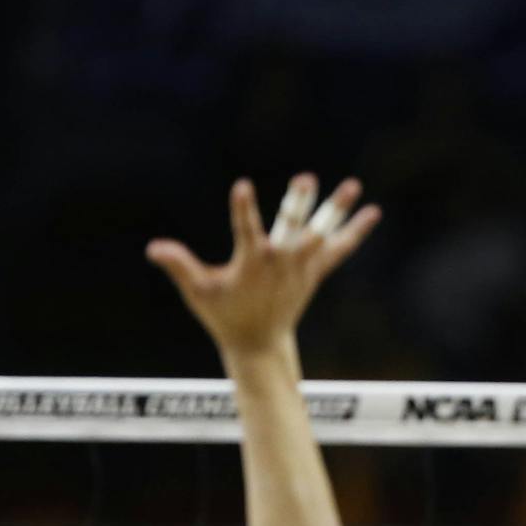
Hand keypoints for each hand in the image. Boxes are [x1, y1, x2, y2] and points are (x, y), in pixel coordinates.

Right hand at [147, 174, 379, 361]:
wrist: (259, 346)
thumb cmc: (225, 317)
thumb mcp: (198, 293)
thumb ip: (179, 266)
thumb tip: (153, 248)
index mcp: (252, 263)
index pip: (245, 229)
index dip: (242, 208)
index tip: (242, 186)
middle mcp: (281, 262)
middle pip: (291, 226)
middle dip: (297, 203)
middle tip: (304, 179)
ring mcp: (301, 267)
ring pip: (321, 234)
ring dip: (337, 210)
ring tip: (354, 186)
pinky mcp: (314, 273)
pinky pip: (339, 250)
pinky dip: (355, 233)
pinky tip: (372, 213)